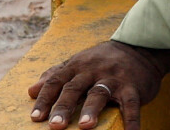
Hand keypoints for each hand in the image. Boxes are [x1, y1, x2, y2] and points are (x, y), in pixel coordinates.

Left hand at [27, 40, 169, 128]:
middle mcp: (93, 70)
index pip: (56, 81)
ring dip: (92, 110)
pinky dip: (131, 121)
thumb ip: (55, 74)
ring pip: (100, 93)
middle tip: (54, 126)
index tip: (35, 117)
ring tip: (84, 126)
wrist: (139, 47)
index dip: (45, 99)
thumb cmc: (102, 60)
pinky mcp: (133, 87)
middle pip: (75, 88)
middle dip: (64, 107)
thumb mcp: (78, 62)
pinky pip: (130, 105)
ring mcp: (113, 78)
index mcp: (77, 66)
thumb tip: (31, 90)